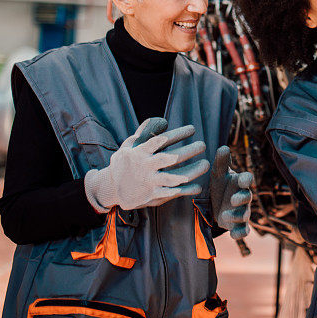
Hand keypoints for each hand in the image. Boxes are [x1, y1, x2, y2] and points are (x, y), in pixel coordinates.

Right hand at [84, 118, 209, 211]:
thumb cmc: (123, 163)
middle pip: (170, 159)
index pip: (161, 141)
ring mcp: (148, 182)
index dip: (177, 134)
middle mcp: (144, 167)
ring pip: (174, 178)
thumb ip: (144, 132)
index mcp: (139, 153)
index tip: (192, 129)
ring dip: (192, 172)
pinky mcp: (151, 196)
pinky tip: (198, 186)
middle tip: (203, 145)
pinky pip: (171, 194)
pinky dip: (185, 191)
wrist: (110, 188)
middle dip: (188, 151)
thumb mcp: (128, 145)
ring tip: (206, 164)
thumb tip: (162, 121)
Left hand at [210, 146, 253, 239]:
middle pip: (247, 197)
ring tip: (225, 216)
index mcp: (240, 183)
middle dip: (242, 199)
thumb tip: (223, 147)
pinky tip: (233, 235)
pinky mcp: (237, 225)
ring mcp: (242, 211)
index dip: (246, 180)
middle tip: (233, 200)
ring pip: (244, 214)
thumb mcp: (218, 174)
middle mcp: (243, 197)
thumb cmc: (221, 185)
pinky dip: (240, 233)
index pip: (247, 179)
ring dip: (237, 216)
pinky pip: (243, 230)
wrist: (216, 203)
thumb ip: (221, 162)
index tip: (243, 179)